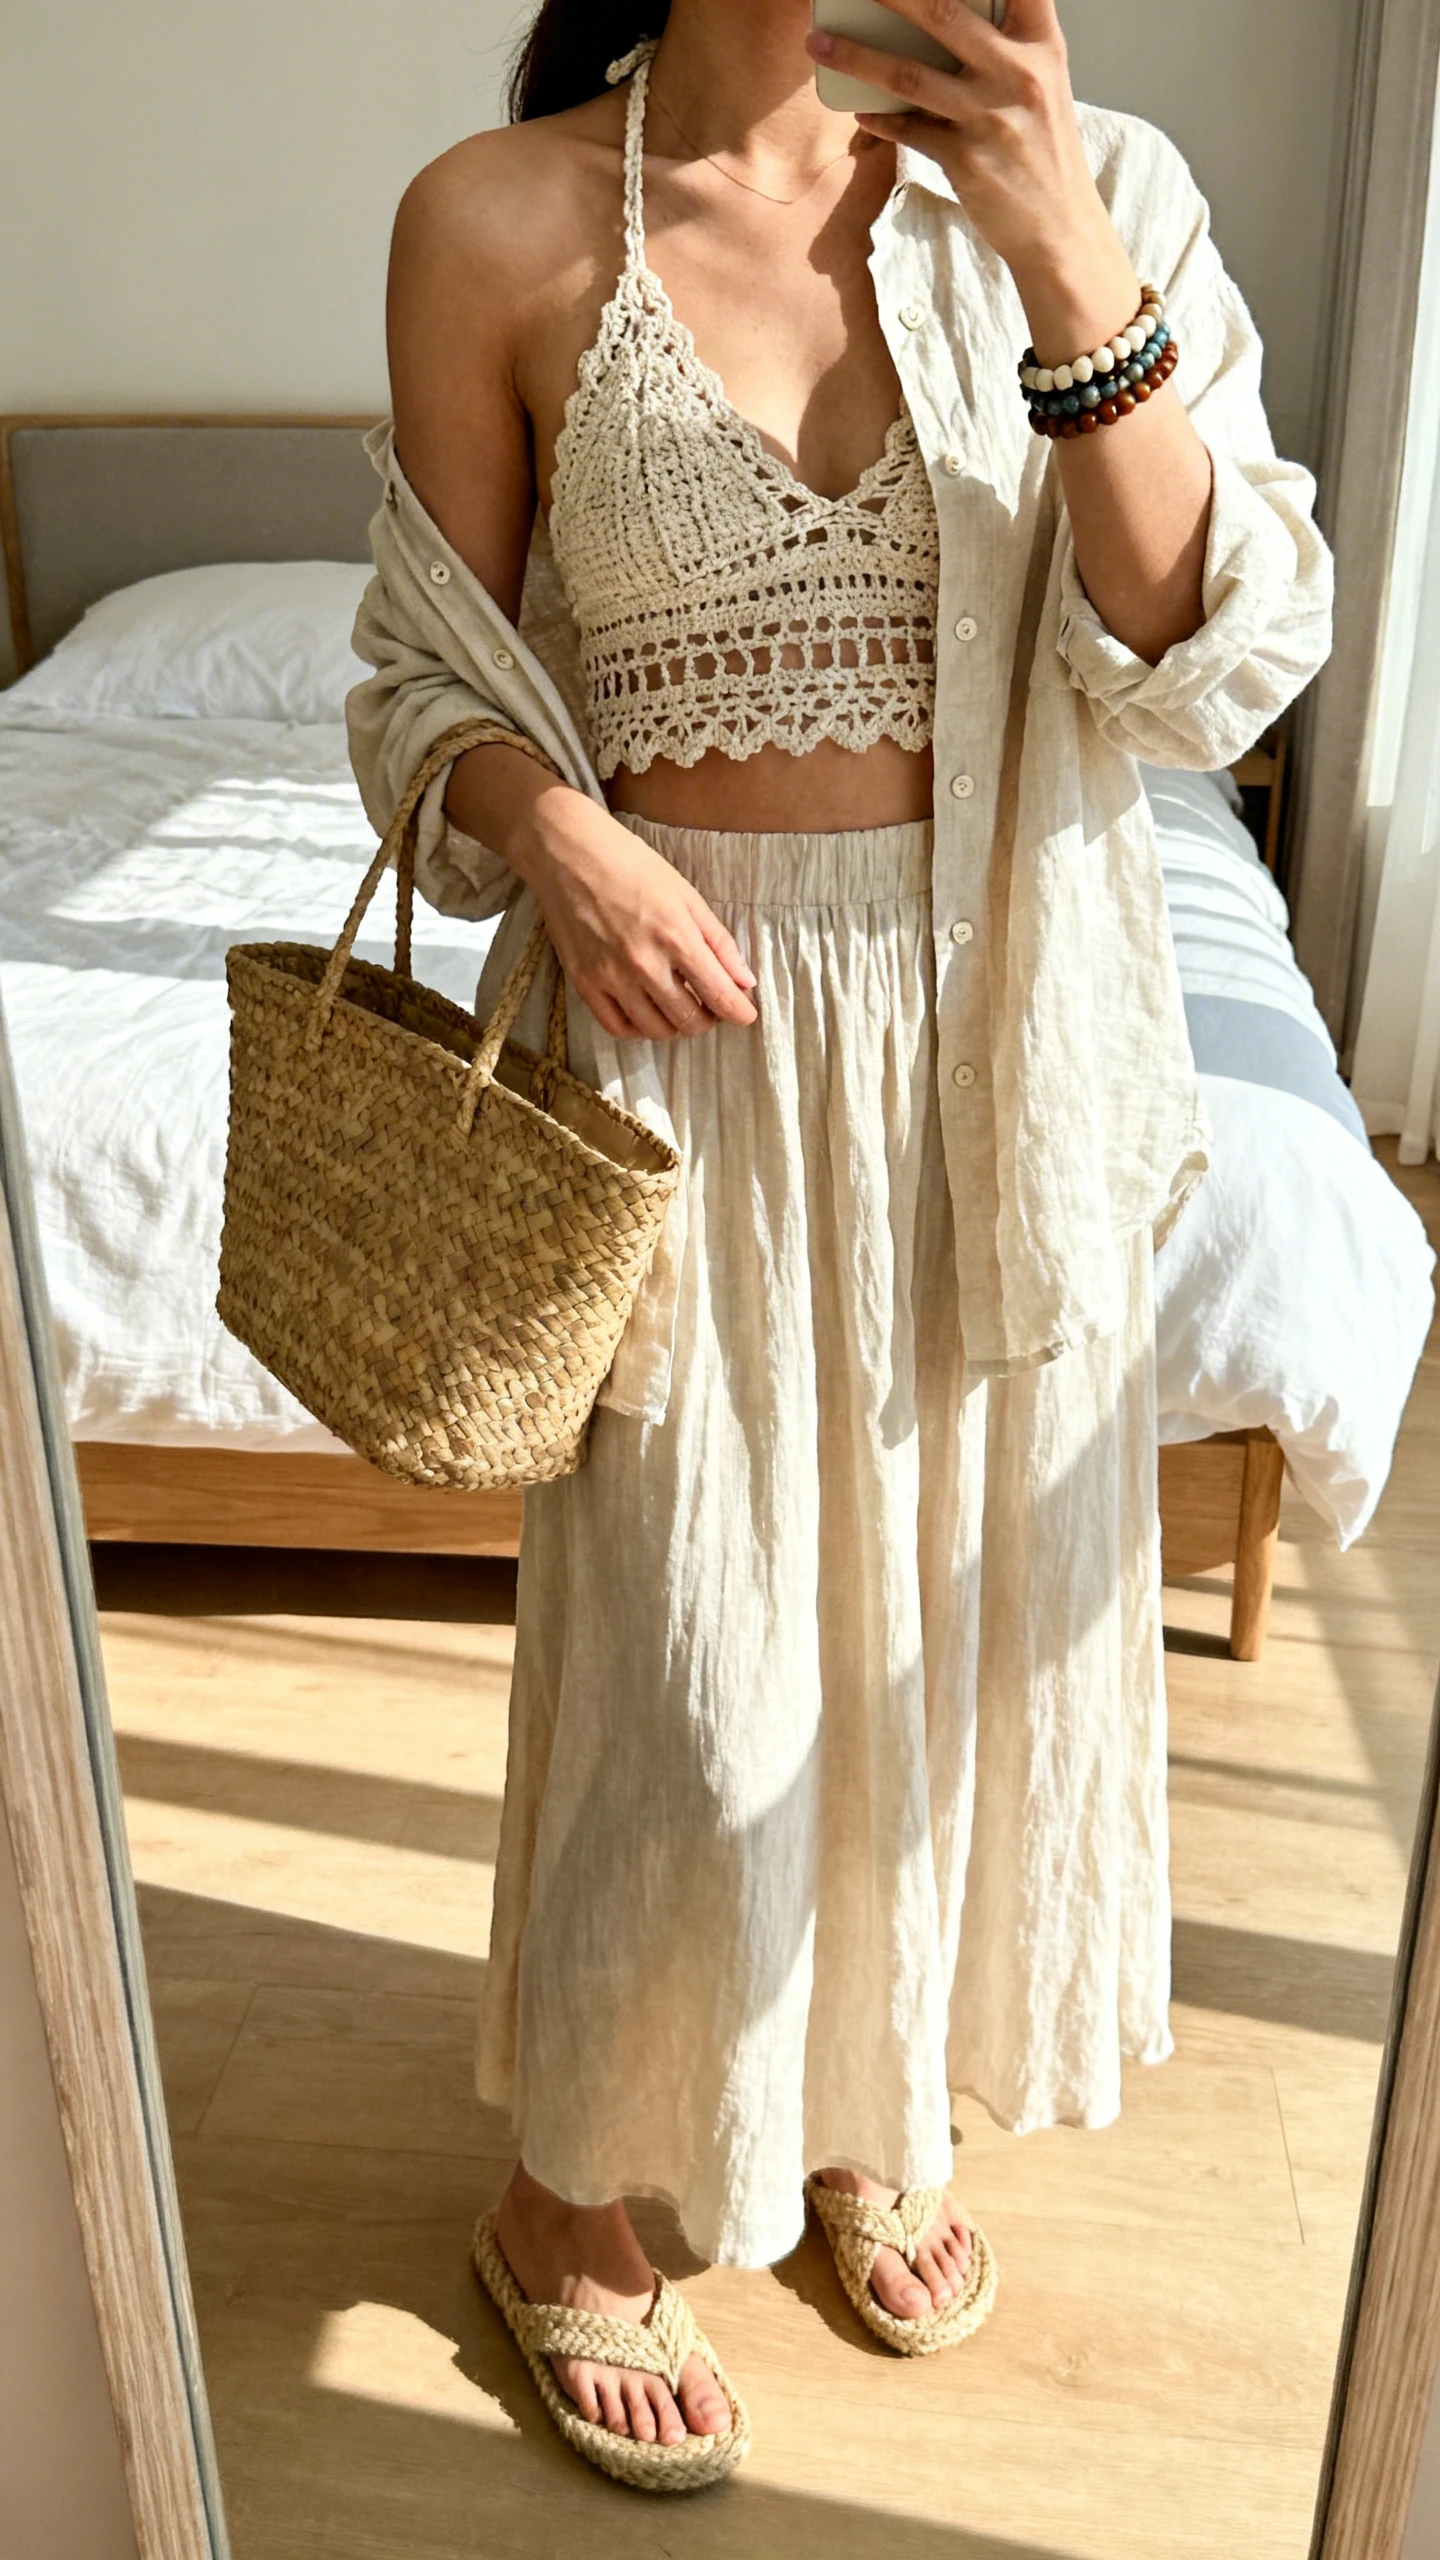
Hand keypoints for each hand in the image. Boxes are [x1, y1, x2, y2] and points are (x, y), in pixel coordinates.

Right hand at [524, 793, 759, 1044]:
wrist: (567, 853)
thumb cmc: (630, 865)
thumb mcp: (685, 895)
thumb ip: (718, 941)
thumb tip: (744, 981)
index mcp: (676, 937)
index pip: (719, 994)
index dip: (738, 1013)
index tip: (745, 1016)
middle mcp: (644, 964)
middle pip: (689, 1020)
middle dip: (708, 1019)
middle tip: (708, 1005)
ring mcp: (611, 977)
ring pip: (655, 1030)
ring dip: (675, 1026)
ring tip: (678, 1007)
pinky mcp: (584, 983)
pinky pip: (617, 1027)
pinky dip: (638, 1029)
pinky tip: (646, 1013)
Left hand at [805, 0, 1136, 351]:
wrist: (1060, 228)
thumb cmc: (1043, 149)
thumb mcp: (1041, 82)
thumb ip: (1005, 43)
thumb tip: (940, 17)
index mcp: (1041, 43)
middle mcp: (1017, 72)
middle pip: (942, 12)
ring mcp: (989, 116)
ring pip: (909, 74)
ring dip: (855, 56)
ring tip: (818, 43)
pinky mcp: (966, 160)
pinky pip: (908, 130)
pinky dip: (879, 119)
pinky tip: (860, 108)